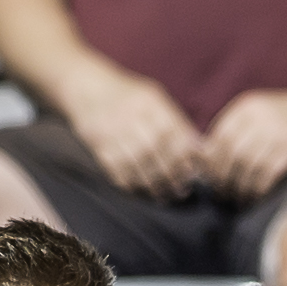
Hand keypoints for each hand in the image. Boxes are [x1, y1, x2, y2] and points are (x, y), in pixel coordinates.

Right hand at [64, 69, 203, 198]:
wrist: (87, 90)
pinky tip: (143, 192)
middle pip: (155, 151)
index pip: (172, 132)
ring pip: (137, 165)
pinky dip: (132, 185)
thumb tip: (199, 148)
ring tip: (166, 195)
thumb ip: (175, 121)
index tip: (194, 171)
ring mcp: (113, 133)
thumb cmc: (128, 97)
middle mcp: (131, 117)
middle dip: (171, 174)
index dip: (184, 155)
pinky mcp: (99, 147)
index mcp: (149, 102)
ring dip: (154, 185)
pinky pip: (118, 171)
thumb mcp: (153, 97)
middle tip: (183, 189)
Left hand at [203, 87, 286, 200]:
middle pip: (230, 154)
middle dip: (224, 179)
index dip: (212, 164)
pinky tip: (258, 197)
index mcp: (246, 108)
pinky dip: (260, 189)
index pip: (218, 139)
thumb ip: (237, 132)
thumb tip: (207, 162)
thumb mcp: (260, 116)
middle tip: (224, 195)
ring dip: (241, 188)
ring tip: (240, 199)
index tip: (212, 180)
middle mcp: (259, 116)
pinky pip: (268, 173)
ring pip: (248, 166)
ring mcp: (277, 130)